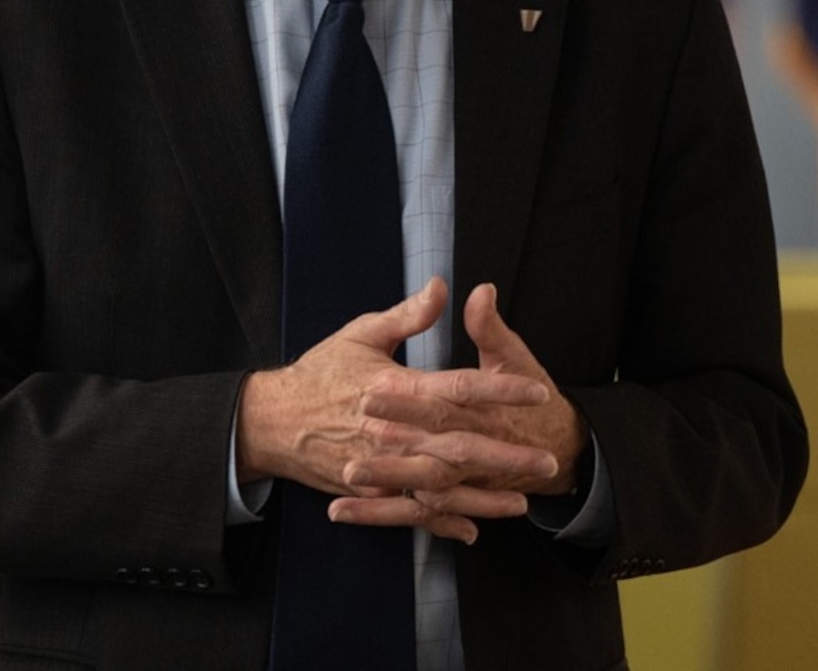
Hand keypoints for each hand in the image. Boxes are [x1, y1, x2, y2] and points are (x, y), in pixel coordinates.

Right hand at [236, 278, 557, 541]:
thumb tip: (444, 287)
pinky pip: (410, 512)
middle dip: (506, 456)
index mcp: (395, 388)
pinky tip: (472, 530)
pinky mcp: (369, 491)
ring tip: (523, 503)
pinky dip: (440, 523)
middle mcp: (392, 433)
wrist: (271, 421)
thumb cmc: (320, 372)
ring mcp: (380, 467)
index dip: (499, 390)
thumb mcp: (361, 333)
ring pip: (441, 488)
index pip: (457, 388)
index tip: (536, 393)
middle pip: (458, 447)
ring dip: (483, 497)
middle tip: (547, 460)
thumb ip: (408, 315)